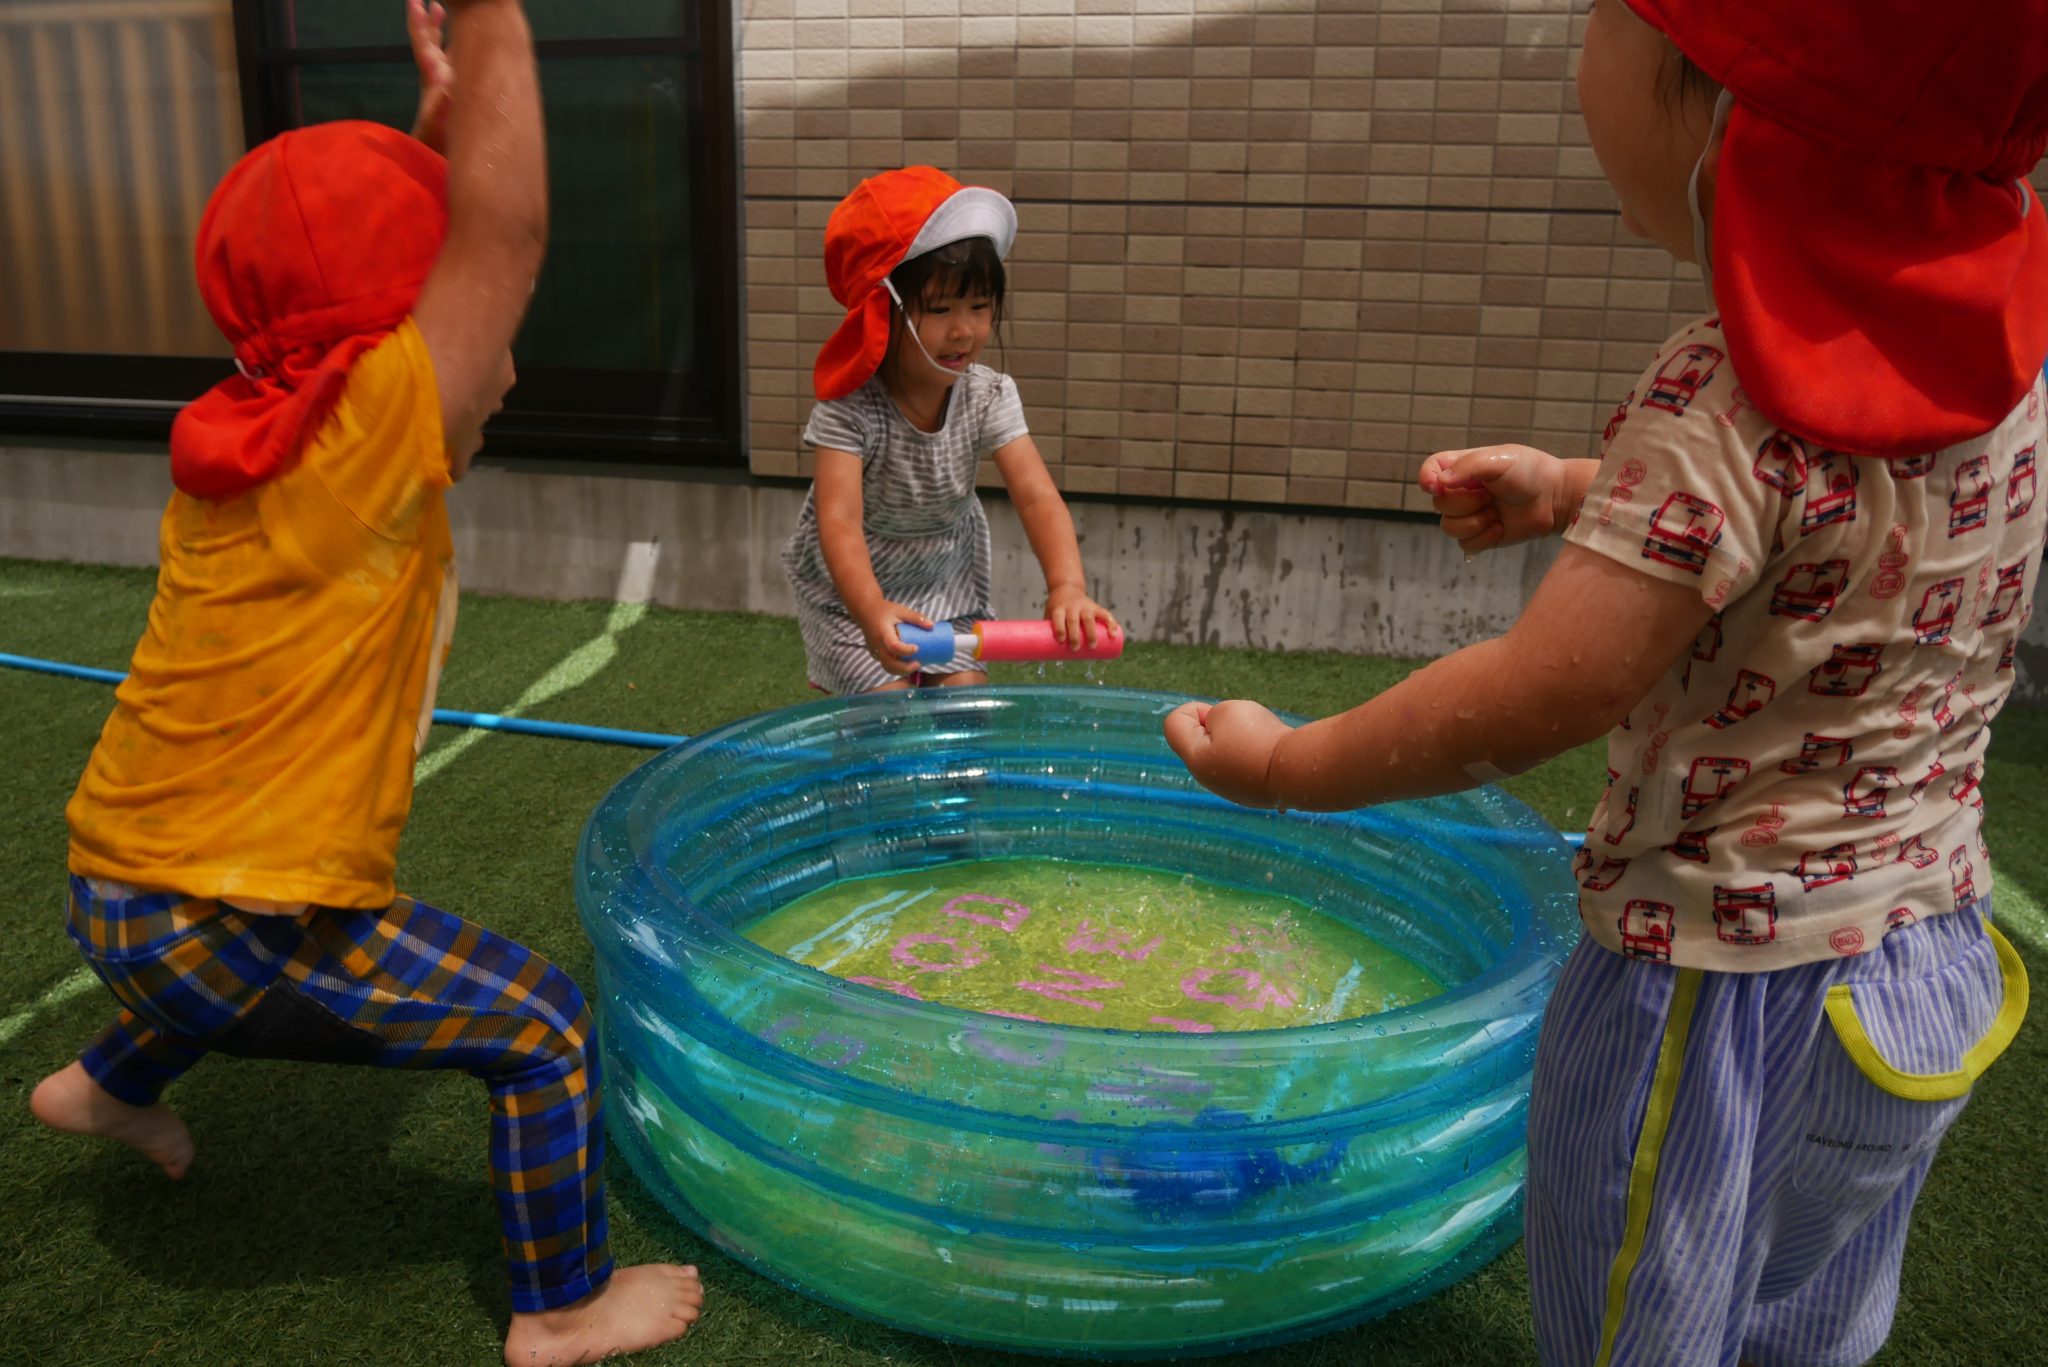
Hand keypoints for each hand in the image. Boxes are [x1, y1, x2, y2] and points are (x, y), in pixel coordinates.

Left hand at [408, 0, 453, 151]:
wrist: (433, 153)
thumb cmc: (435, 140)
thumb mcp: (438, 124)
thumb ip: (441, 106)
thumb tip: (446, 87)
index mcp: (431, 77)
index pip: (423, 45)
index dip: (420, 25)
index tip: (417, 4)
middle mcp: (433, 74)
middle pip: (427, 39)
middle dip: (425, 18)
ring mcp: (441, 79)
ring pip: (437, 46)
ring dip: (436, 27)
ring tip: (437, 7)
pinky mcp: (449, 88)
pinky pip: (451, 60)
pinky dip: (454, 46)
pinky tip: (459, 39)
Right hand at [854, 600, 933, 675]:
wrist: (865, 611)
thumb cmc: (884, 610)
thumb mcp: (901, 611)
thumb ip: (916, 618)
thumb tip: (932, 626)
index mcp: (883, 633)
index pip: (893, 646)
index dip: (905, 650)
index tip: (917, 648)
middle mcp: (877, 644)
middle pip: (889, 663)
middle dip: (905, 668)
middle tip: (919, 663)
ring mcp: (875, 651)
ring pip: (887, 667)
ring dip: (902, 671)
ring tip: (915, 665)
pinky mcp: (876, 654)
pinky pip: (886, 664)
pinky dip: (897, 668)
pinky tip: (908, 664)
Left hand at [1046, 584, 1119, 649]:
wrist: (1067, 589)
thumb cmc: (1057, 610)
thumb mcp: (1050, 616)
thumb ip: (1049, 634)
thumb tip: (1045, 658)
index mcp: (1059, 608)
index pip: (1058, 617)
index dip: (1059, 628)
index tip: (1061, 640)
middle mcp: (1072, 606)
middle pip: (1073, 619)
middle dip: (1075, 635)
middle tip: (1075, 648)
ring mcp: (1085, 606)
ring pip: (1089, 618)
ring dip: (1091, 632)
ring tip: (1092, 646)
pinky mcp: (1096, 607)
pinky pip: (1105, 614)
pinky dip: (1111, 624)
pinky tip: (1113, 634)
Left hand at [1164, 700, 1291, 808]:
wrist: (1298, 772)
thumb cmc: (1259, 737)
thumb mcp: (1228, 711)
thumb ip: (1214, 716)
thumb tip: (1220, 733)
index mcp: (1195, 758)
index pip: (1174, 724)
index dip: (1193, 708)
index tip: (1218, 714)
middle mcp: (1207, 778)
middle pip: (1200, 738)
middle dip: (1218, 723)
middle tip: (1242, 727)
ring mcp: (1230, 789)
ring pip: (1224, 750)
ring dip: (1239, 738)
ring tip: (1259, 741)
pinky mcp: (1251, 793)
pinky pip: (1245, 763)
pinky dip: (1255, 753)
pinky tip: (1271, 755)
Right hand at [1419, 444, 1569, 554]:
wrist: (1555, 499)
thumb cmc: (1530, 472)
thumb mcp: (1499, 459)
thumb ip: (1467, 467)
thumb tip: (1440, 483)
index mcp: (1463, 468)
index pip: (1430, 470)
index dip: (1426, 479)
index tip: (1436, 487)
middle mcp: (1462, 491)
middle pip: (1439, 505)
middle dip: (1465, 504)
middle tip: (1489, 496)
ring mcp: (1471, 514)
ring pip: (1449, 528)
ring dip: (1475, 522)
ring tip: (1496, 513)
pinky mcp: (1481, 535)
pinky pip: (1466, 544)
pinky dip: (1484, 538)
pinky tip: (1501, 527)